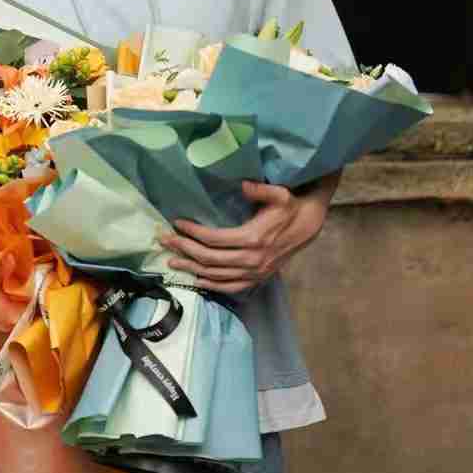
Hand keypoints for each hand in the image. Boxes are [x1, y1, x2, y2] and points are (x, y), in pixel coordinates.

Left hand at [160, 180, 330, 294]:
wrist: (308, 226)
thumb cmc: (289, 207)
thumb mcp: (279, 194)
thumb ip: (260, 190)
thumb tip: (243, 185)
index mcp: (253, 239)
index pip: (214, 239)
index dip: (193, 232)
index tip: (177, 223)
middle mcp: (251, 260)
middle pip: (209, 259)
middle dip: (184, 250)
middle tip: (165, 241)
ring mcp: (254, 272)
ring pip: (216, 276)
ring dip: (192, 269)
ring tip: (172, 262)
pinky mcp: (257, 278)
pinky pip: (230, 287)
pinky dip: (211, 285)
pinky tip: (196, 279)